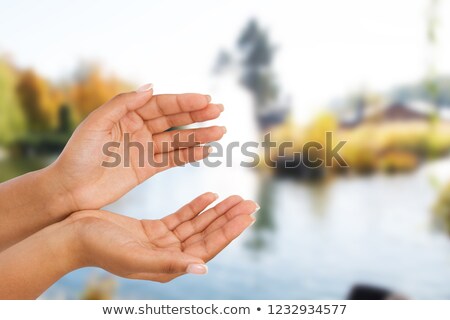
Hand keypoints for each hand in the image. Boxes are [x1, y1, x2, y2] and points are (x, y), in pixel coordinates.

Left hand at [50, 85, 225, 210]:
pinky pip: (173, 159)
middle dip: (197, 115)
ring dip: (199, 135)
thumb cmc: (78, 155)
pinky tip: (207, 151)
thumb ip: (123, 104)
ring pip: (177, 139)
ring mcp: (145, 148)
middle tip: (219, 111)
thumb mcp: (96, 124)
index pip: (161, 104)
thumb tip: (151, 87)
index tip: (205, 100)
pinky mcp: (147, 168)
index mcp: (127, 114)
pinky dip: (190, 155)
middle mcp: (139, 128)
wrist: (70, 190)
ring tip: (220, 131)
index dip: (184, 102)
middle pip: (173, 119)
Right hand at [70, 193, 257, 281]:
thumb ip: (170, 262)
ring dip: (216, 211)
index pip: (208, 248)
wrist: (73, 236)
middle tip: (250, 203)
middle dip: (229, 219)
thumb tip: (203, 269)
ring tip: (236, 196)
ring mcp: (163, 242)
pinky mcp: (154, 229)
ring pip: (198, 224)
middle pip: (208, 235)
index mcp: (169, 266)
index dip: (229, 232)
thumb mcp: (136, 256)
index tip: (248, 216)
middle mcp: (170, 256)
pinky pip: (182, 217)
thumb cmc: (100, 248)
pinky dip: (197, 206)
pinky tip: (210, 194)